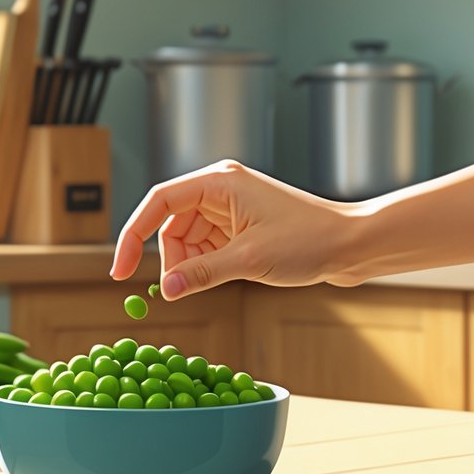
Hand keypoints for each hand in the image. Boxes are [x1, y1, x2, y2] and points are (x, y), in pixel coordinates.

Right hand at [110, 160, 350, 299]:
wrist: (353, 245)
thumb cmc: (310, 241)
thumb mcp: (249, 260)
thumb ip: (202, 274)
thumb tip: (165, 291)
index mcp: (218, 181)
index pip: (157, 202)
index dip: (132, 235)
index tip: (120, 270)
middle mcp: (220, 187)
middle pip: (169, 223)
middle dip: (170, 258)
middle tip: (177, 289)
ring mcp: (230, 206)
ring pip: (186, 237)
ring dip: (190, 263)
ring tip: (215, 280)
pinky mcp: (240, 224)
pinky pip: (205, 244)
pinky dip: (205, 264)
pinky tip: (225, 275)